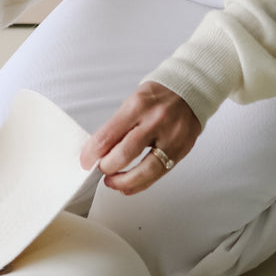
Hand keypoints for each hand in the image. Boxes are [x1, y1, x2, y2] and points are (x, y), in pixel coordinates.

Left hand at [80, 81, 200, 194]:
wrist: (190, 90)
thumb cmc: (158, 95)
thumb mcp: (134, 101)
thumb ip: (119, 125)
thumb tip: (100, 149)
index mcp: (138, 105)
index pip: (109, 134)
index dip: (93, 152)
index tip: (85, 160)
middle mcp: (155, 122)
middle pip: (125, 153)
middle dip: (107, 167)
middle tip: (98, 170)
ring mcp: (170, 138)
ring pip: (145, 170)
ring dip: (124, 181)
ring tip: (111, 183)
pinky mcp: (181, 151)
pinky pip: (159, 173)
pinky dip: (142, 183)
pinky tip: (129, 186)